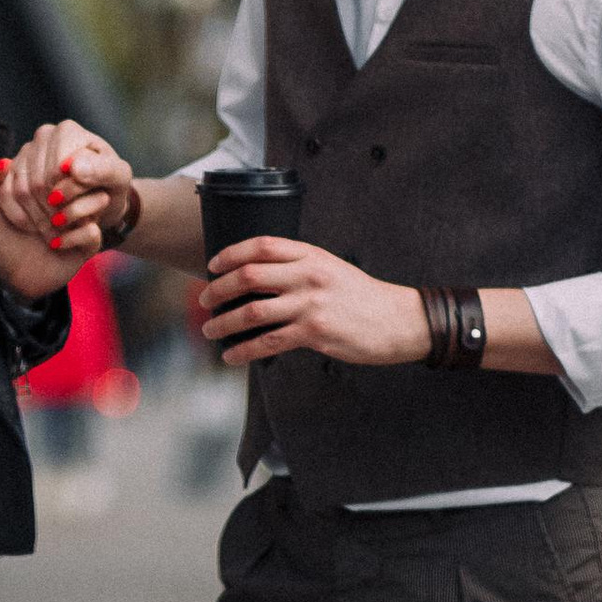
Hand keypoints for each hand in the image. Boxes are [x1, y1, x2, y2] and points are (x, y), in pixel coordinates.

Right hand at [0, 120, 132, 252]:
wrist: (100, 195)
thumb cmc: (111, 184)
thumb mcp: (118, 177)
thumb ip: (101, 170)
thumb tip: (73, 168)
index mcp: (67, 132)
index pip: (56, 171)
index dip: (68, 197)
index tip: (85, 213)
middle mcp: (43, 136)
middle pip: (37, 182)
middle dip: (54, 212)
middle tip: (71, 228)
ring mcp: (25, 152)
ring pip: (21, 191)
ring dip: (40, 219)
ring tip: (59, 232)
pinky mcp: (12, 171)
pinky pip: (5, 196)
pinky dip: (22, 219)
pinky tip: (40, 229)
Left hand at [0, 160, 106, 296]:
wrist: (18, 278)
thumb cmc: (5, 244)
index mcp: (43, 182)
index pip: (42, 170)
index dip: (22, 192)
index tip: (12, 214)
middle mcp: (66, 194)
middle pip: (67, 184)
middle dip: (41, 209)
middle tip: (29, 227)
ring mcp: (81, 215)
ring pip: (92, 200)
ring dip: (63, 218)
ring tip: (46, 234)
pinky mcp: (90, 238)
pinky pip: (92, 230)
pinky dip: (71, 238)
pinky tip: (56, 245)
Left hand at [200, 239, 430, 370]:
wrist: (397, 320)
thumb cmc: (360, 296)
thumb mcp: (330, 268)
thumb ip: (297, 266)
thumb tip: (255, 275)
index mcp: (310, 254)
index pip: (261, 246)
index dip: (230, 254)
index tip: (212, 266)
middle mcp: (308, 275)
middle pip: (249, 276)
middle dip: (218, 289)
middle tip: (204, 300)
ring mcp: (310, 304)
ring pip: (253, 311)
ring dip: (224, 322)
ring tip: (210, 330)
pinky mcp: (314, 333)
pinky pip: (268, 342)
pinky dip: (244, 349)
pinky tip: (231, 355)